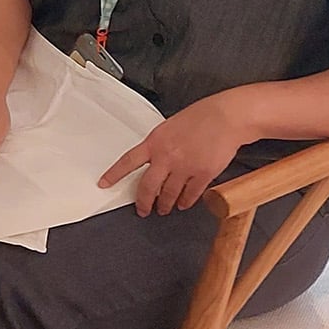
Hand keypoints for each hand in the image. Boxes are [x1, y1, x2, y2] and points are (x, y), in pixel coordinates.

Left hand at [99, 92, 250, 215]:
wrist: (225, 118)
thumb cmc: (199, 118)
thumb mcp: (168, 127)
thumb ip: (158, 145)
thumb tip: (153, 161)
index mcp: (154, 142)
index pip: (128, 161)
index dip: (114, 174)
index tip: (104, 183)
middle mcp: (166, 157)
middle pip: (148, 186)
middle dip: (143, 202)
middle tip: (143, 210)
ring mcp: (185, 167)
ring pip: (169, 194)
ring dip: (166, 204)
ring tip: (164, 209)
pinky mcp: (203, 175)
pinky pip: (191, 194)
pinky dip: (185, 202)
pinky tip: (183, 204)